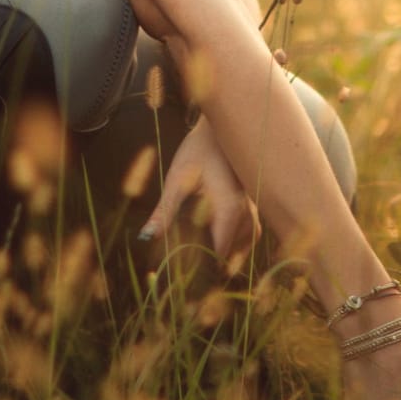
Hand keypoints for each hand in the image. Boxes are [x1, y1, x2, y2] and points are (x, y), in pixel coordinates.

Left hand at [139, 116, 256, 259]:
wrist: (222, 129)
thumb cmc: (199, 150)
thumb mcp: (178, 179)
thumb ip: (165, 211)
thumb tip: (146, 237)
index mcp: (230, 211)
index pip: (218, 256)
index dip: (198, 266)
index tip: (179, 270)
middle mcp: (247, 216)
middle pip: (229, 255)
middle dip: (208, 261)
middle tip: (183, 264)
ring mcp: (253, 212)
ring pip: (241, 248)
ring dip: (221, 252)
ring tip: (196, 251)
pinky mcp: (253, 207)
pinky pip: (247, 236)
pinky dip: (232, 242)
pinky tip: (214, 236)